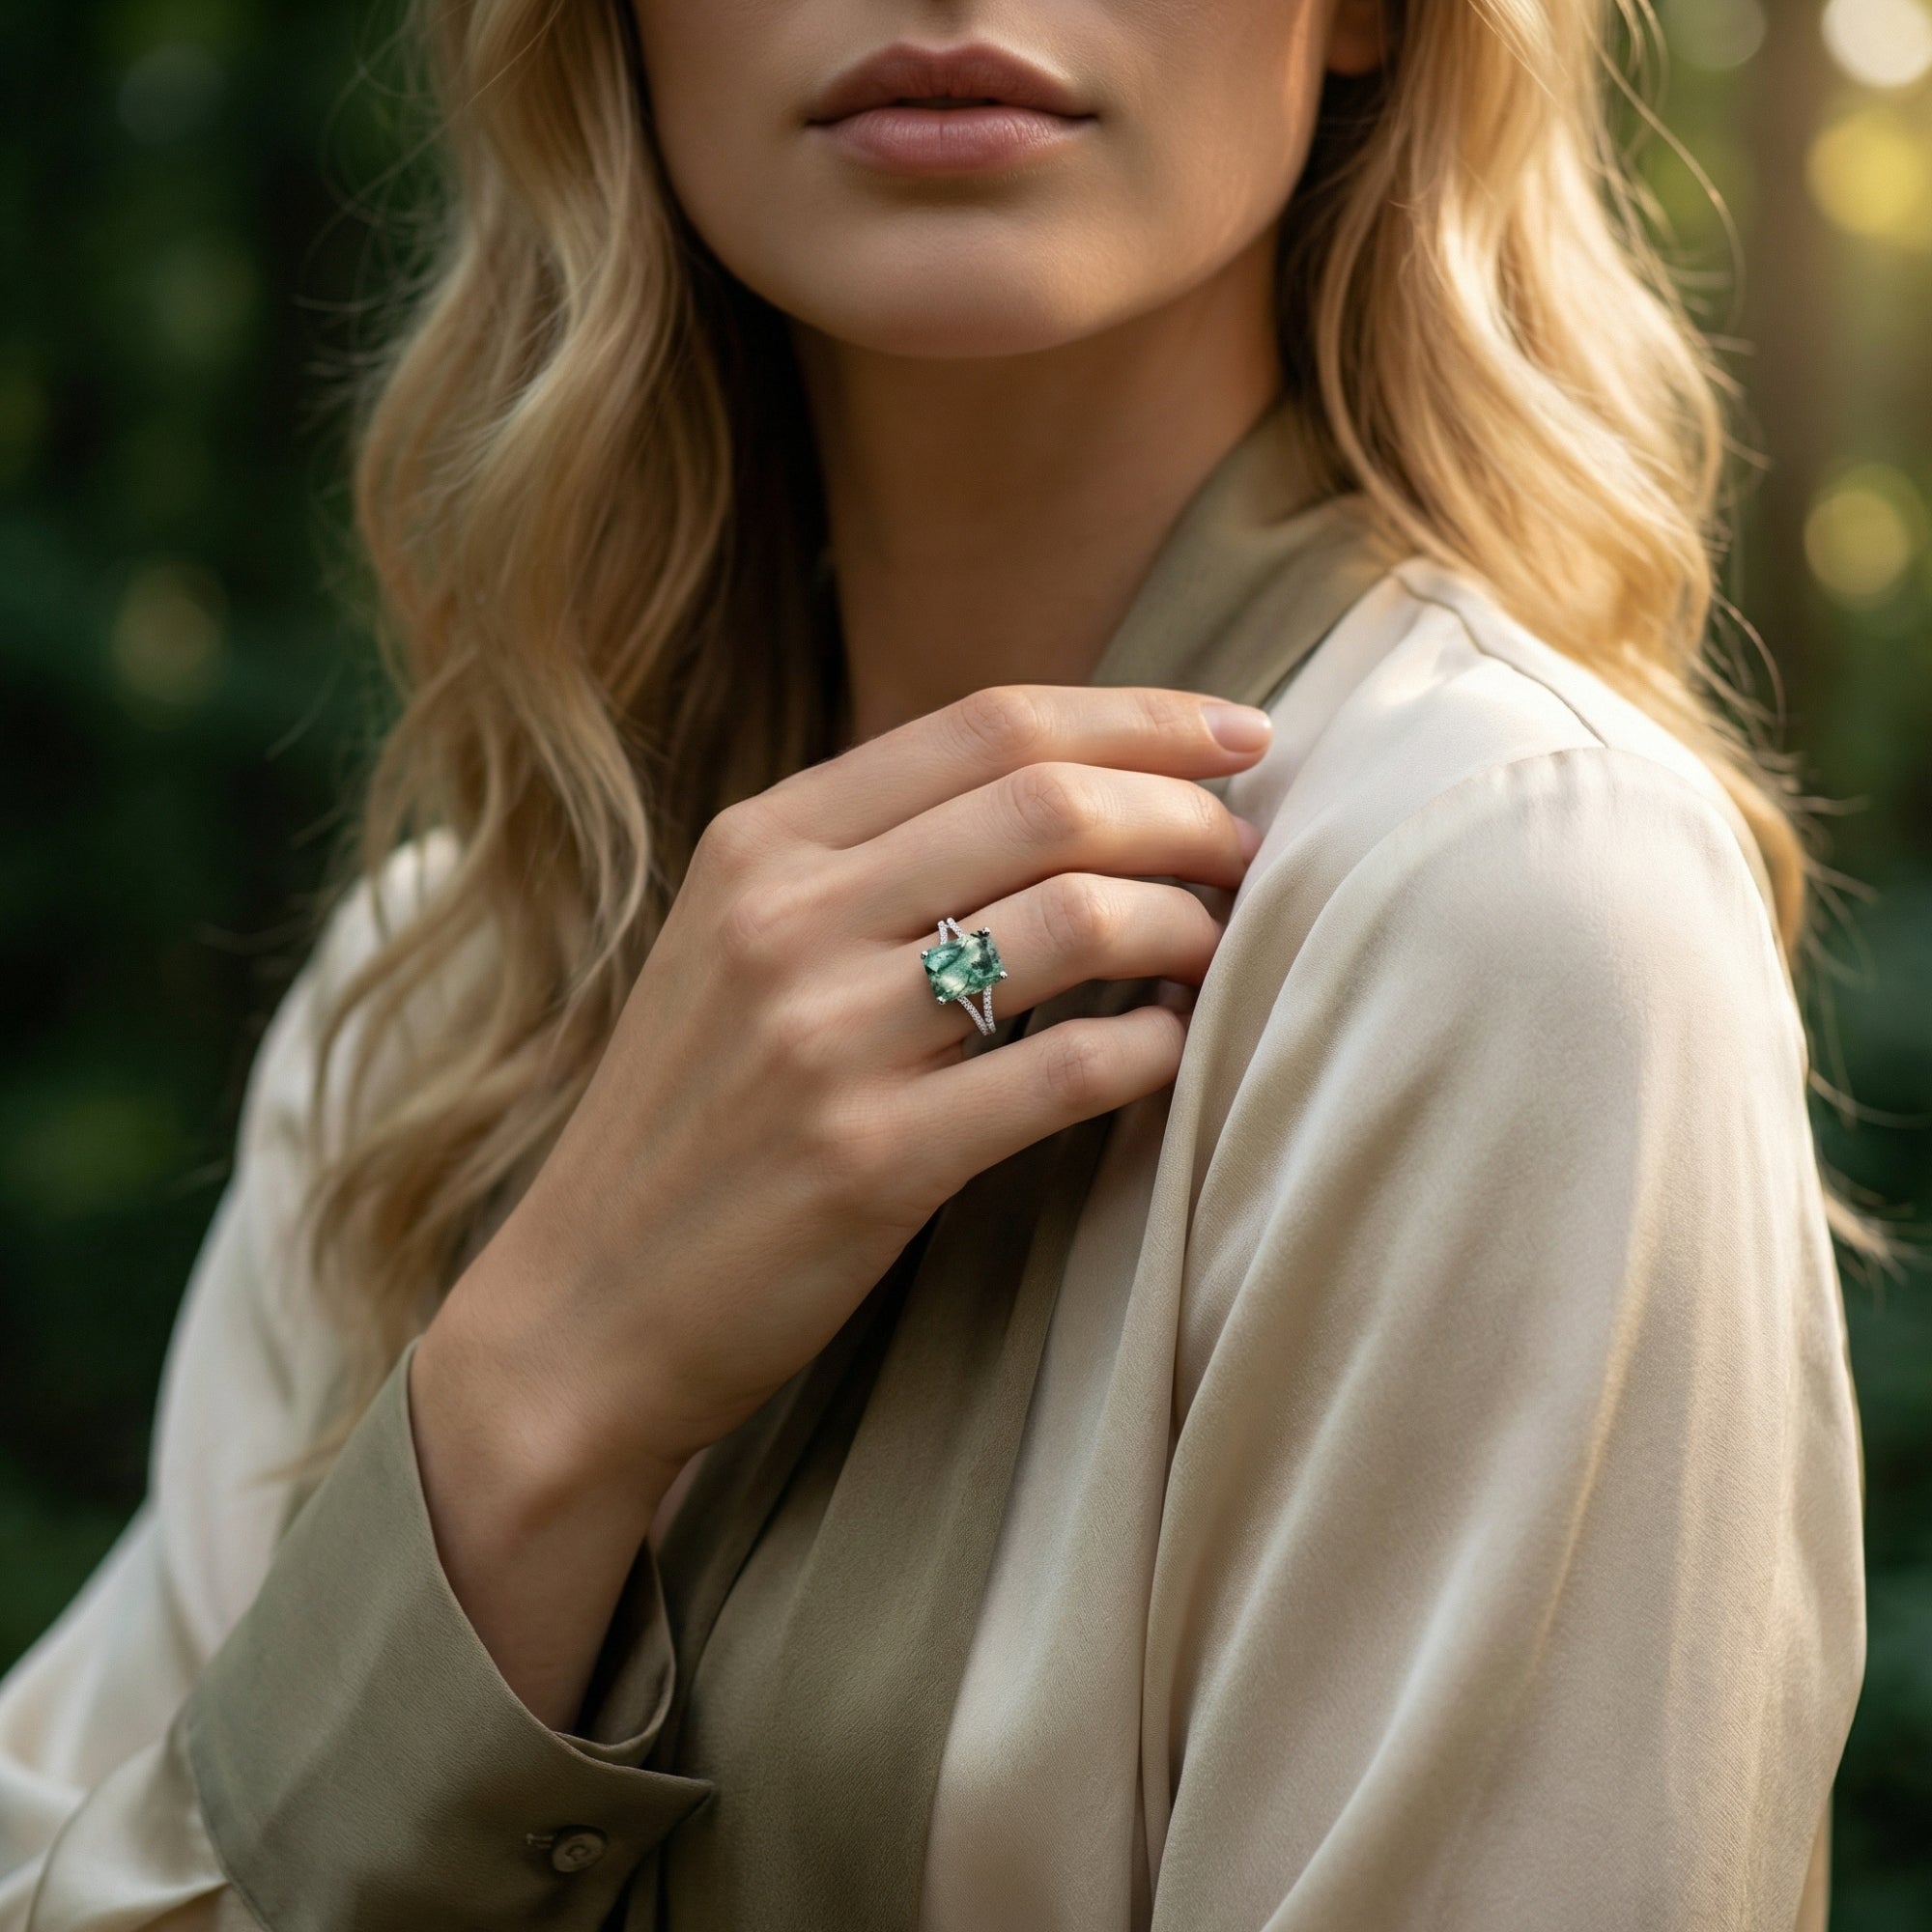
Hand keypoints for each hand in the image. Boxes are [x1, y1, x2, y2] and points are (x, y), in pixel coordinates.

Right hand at [408, 685, 1269, 1719]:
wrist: (582, 1311)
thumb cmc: (691, 1123)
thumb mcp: (739, 947)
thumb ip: (871, 863)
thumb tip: (1071, 800)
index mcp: (760, 843)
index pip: (990, 723)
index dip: (1140, 717)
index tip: (1240, 735)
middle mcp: (786, 918)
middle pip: (1049, 802)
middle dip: (1187, 813)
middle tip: (1251, 849)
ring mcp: (824, 1039)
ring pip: (1076, 921)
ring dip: (1186, 925)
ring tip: (1221, 946)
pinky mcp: (868, 1162)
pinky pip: (1068, 1071)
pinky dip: (1150, 1047)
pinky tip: (1172, 1050)